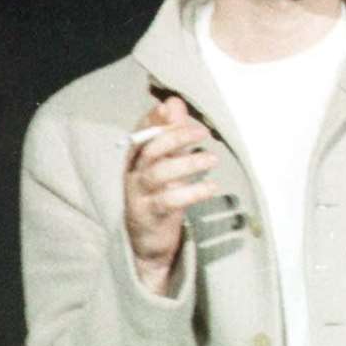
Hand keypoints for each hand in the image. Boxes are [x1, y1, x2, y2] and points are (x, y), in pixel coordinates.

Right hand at [123, 96, 219, 294]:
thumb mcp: (167, 164)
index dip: (153, 119)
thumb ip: (172, 136)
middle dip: (175, 136)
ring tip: (212, 159)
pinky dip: (192, 192)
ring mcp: (138, 196)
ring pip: (158, 174)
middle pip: (150, 150)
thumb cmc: (159, 196)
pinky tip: (212, 188)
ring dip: (187, 163)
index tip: (170, 107)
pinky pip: (169, 201)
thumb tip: (175, 102)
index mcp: (136, 160)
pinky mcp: (149, 215)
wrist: (148, 243)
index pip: (140, 134)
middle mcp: (132, 175)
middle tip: (203, 132)